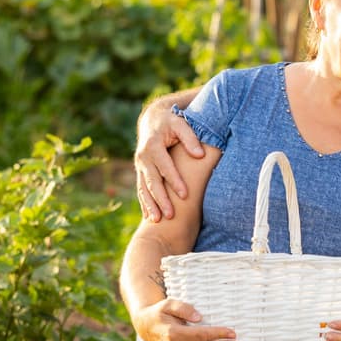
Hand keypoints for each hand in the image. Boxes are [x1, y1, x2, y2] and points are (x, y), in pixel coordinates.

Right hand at [134, 105, 203, 220]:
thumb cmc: (171, 122)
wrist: (152, 120)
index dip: (174, 181)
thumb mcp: (181, 124)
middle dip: (160, 199)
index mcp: (153, 146)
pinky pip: (141, 190)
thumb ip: (190, 138)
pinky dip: (145, 203)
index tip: (185, 194)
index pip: (165, 166)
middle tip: (170, 215)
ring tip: (157, 220)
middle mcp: (143, 158)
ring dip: (150, 205)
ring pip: (144, 188)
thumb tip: (200, 155)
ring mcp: (140, 166)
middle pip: (152, 182)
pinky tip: (149, 217)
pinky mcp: (140, 172)